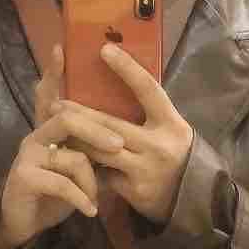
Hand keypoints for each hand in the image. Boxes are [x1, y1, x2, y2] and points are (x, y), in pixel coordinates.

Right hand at [0, 45, 124, 248]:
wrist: (24, 224)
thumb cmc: (56, 191)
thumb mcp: (76, 166)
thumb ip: (89, 147)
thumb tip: (123, 134)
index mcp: (49, 127)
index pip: (51, 93)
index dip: (54, 71)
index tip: (61, 48)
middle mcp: (36, 134)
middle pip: (68, 118)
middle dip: (97, 131)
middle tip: (118, 145)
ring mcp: (28, 154)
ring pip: (71, 155)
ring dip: (91, 179)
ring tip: (98, 195)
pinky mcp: (24, 177)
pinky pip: (63, 182)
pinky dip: (81, 198)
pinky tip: (89, 210)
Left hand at [55, 43, 193, 223]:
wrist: (193, 198)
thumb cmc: (176, 151)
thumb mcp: (170, 126)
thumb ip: (148, 110)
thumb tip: (119, 78)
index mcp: (170, 121)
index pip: (147, 88)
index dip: (127, 68)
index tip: (104, 50)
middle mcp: (158, 144)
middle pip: (111, 125)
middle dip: (81, 114)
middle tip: (56, 103)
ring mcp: (145, 169)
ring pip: (101, 151)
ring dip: (77, 139)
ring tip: (55, 128)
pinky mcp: (134, 192)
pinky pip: (104, 176)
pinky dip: (88, 166)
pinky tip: (69, 159)